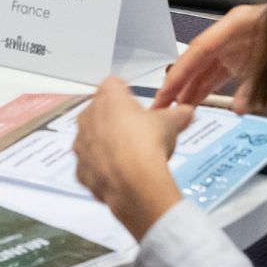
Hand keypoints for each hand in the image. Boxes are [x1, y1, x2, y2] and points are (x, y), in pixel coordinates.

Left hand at [70, 78, 190, 240]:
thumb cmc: (148, 144)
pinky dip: (101, 168)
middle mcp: (88, 115)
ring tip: (128, 155)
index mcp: (108, 96)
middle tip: (137, 132)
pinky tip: (119, 173)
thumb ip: (178, 115)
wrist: (134, 183)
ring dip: (105, 143)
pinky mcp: (80, 170)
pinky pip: (90, 164)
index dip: (127, 95)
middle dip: (115, 119)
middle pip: (100, 110)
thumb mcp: (170, 124)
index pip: (114, 84)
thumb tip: (187, 113)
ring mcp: (81, 143)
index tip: (138, 108)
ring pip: (91, 137)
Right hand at [152, 4, 265, 110]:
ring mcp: (240, 46)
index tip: (164, 92)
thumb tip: (238, 107)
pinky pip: (225, 75)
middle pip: (199, 61)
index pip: (198, 51)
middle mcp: (233, 34)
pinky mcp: (248, 57)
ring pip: (210, 70)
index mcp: (235, 25)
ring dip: (195, 90)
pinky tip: (208, 106)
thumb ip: (255, 85)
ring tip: (178, 111)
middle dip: (180, 85)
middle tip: (162, 107)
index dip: (179, 74)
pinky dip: (216, 90)